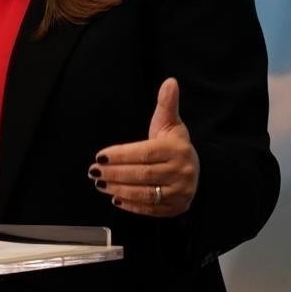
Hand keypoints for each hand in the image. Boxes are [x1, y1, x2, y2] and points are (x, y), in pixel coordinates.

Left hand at [89, 78, 199, 217]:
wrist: (196, 168)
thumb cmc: (174, 144)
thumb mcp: (170, 123)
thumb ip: (166, 104)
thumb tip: (169, 81)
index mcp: (177, 150)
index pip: (144, 153)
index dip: (121, 155)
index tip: (100, 156)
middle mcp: (181, 172)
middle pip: (143, 175)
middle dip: (115, 174)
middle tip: (94, 172)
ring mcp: (181, 192)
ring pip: (146, 194)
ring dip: (120, 190)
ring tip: (101, 184)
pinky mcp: (177, 207)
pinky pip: (152, 210)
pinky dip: (132, 206)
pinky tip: (116, 198)